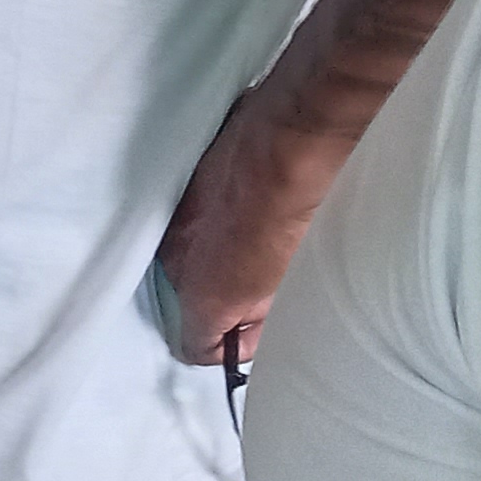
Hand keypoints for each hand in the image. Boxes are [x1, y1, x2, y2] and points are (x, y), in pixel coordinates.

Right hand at [152, 94, 321, 366]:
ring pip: (194, 257)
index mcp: (202, 294)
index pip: (196, 345)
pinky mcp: (186, 182)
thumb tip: (252, 335)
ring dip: (224, 256)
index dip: (232, 346)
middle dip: (227, 298)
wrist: (298, 134)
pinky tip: (260, 207)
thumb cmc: (305, 214)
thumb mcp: (297, 287)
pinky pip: (199, 219)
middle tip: (273, 285)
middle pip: (193, 299)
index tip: (261, 332)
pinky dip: (222, 220)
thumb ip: (264, 321)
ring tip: (269, 241)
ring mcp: (176, 218)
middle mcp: (174, 261)